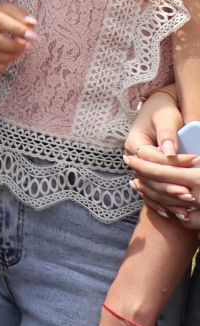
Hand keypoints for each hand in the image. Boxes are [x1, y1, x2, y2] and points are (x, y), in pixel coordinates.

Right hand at [125, 89, 199, 217]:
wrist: (156, 111)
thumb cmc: (162, 112)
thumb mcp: (164, 118)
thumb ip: (166, 134)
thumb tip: (169, 151)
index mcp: (134, 143)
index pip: (151, 158)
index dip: (172, 163)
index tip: (196, 161)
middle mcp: (133, 158)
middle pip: (149, 178)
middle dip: (170, 187)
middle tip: (191, 193)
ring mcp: (138, 169)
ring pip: (150, 189)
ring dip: (167, 200)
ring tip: (186, 206)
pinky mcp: (145, 176)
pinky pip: (149, 194)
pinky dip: (160, 204)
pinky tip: (172, 213)